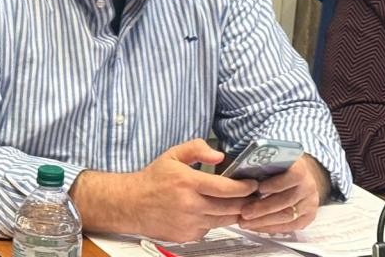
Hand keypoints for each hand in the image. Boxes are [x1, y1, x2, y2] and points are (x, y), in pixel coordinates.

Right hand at [70, 139, 258, 241]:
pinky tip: (209, 211)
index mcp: (188, 183)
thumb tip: (219, 155)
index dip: (245, 188)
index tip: (253, 184)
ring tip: (237, 203)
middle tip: (251, 195)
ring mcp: (190, 223)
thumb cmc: (153, 179)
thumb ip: (196, 149)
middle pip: (231, 208)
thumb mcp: (172, 155)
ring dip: (233, 212)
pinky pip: (210, 229)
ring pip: (224, 221)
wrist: (131, 204)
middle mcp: (191, 205)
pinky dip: (214, 221)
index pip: (226, 189)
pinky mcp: (188, 236)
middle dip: (245, 201)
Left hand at [237, 154, 330, 232]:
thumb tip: (235, 171)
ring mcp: (310, 203)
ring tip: (245, 222)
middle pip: (286, 200)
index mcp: (300, 168)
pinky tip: (256, 227)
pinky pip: (290, 226)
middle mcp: (308, 186)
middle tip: (244, 213)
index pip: (292, 176)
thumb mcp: (272, 160)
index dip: (276, 183)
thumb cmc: (279, 167)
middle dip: (263, 208)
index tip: (258, 188)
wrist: (301, 177)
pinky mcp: (308, 217)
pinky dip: (271, 228)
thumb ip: (260, 164)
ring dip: (264, 221)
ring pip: (287, 216)